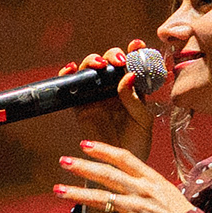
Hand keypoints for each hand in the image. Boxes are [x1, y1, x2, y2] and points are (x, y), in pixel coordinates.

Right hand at [58, 42, 164, 159]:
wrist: (118, 167)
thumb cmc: (136, 143)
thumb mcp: (143, 121)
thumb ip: (135, 99)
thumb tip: (128, 76)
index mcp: (133, 88)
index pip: (133, 64)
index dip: (135, 51)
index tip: (138, 45)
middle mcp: (114, 87)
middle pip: (110, 61)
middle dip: (113, 55)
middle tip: (118, 62)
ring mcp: (96, 95)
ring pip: (90, 69)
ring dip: (92, 61)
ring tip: (99, 65)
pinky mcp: (80, 105)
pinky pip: (71, 86)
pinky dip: (68, 74)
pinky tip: (71, 69)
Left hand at [58, 137, 191, 212]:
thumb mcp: (166, 192)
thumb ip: (145, 184)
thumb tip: (125, 179)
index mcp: (151, 178)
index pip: (124, 158)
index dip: (103, 150)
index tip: (85, 145)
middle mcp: (142, 190)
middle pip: (108, 175)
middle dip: (83, 167)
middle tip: (64, 161)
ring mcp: (137, 208)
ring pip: (101, 198)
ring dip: (77, 194)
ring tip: (58, 190)